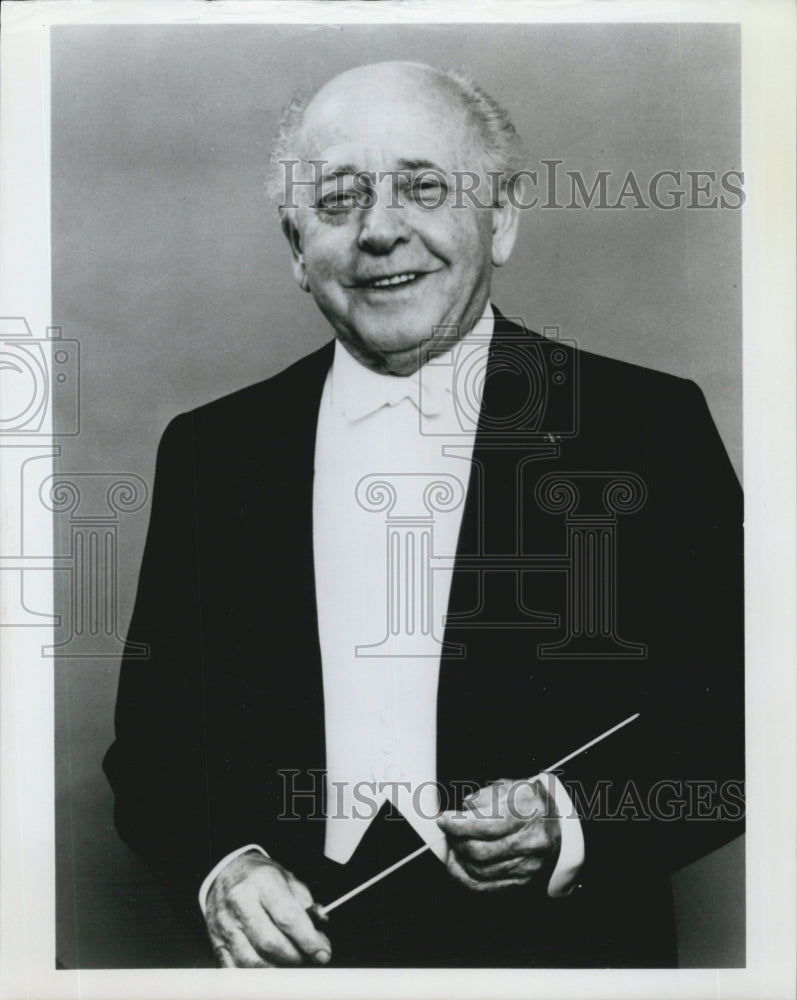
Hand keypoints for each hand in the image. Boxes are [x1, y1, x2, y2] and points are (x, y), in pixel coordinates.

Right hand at [204, 851, 331, 966]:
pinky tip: (269, 966)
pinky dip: (256, 975)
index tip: (322, 951)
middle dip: (296, 956)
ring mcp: (225, 924)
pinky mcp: (216, 941)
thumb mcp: (287, 877)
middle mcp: (241, 902)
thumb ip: (305, 901)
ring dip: (278, 969)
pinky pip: (235, 969)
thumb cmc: (259, 876)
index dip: (309, 940)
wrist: (226, 872)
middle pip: (270, 943)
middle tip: (308, 956)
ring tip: (290, 961)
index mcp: (263, 881)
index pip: (288, 917)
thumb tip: (320, 924)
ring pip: (252, 961)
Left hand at [437, 777, 561, 891]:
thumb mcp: (511, 786)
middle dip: (456, 841)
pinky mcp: (523, 880)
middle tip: (447, 831)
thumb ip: (485, 796)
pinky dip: (466, 878)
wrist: (563, 823)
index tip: (443, 819)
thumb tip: (465, 809)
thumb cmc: (532, 801)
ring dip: (458, 859)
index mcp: (526, 814)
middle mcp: (529, 842)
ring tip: (452, 845)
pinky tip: (457, 865)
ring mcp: (527, 865)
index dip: (458, 825)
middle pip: (480, 851)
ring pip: (480, 871)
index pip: (485, 826)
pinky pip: (487, 887)